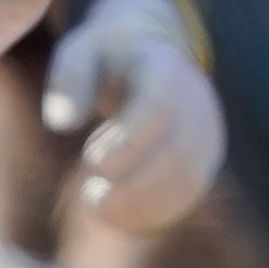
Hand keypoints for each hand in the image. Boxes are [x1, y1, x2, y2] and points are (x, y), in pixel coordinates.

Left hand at [40, 0, 226, 233]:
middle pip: (178, 154)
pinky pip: (187, 195)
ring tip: (99, 205)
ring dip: (141, 204)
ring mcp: (205, 131)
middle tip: (90, 197)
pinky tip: (116, 216)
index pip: (159, 109)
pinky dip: (152, 214)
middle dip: (133, 186)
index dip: (129, 144)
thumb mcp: (80, 51)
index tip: (94, 166)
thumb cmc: (106, 57)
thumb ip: (69, 79)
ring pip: (187, 181)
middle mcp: (196, 100)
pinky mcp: (203, 158)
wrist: (153, 53)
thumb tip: (62, 124)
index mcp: (164, 67)